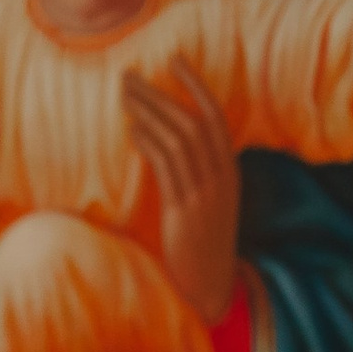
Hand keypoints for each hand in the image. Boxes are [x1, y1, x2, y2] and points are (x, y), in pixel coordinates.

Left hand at [125, 62, 239, 324]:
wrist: (209, 291)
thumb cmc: (201, 251)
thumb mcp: (206, 208)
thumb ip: (194, 177)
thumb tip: (169, 146)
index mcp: (228, 172)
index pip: (214, 116)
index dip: (194, 84)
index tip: (173, 60)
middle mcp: (220, 178)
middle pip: (192, 121)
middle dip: (160, 93)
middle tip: (130, 74)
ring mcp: (204, 194)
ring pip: (178, 138)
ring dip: (148, 112)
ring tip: (123, 94)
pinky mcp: (184, 212)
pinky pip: (167, 167)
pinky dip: (149, 142)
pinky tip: (132, 128)